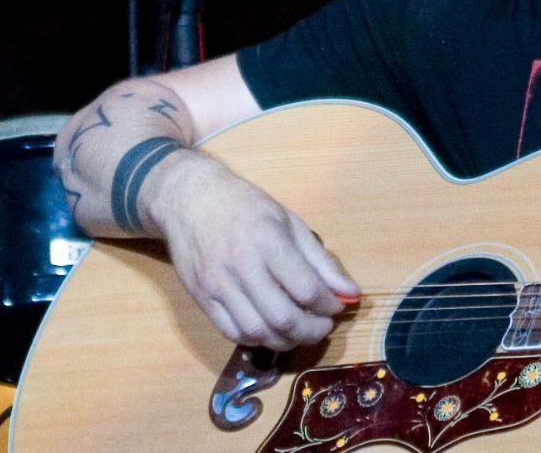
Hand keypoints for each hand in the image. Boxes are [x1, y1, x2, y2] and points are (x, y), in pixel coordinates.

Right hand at [150, 152, 359, 351]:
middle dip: (311, 331)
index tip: (336, 306)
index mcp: (269, 243)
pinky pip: (233, 332)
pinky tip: (272, 331)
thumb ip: (321, 261)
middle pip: (282, 318)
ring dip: (286, 340)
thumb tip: (350, 293)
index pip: (306, 289)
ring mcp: (218, 287)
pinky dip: (258, 339)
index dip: (328, 306)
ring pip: (257, 332)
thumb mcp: (290, 223)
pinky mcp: (202, 299)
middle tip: (323, 327)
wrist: (190, 201)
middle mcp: (241, 268)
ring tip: (300, 331)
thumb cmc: (246, 206)